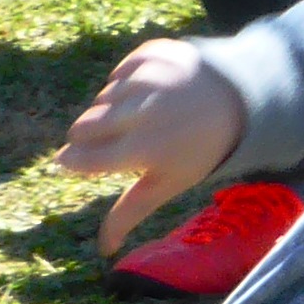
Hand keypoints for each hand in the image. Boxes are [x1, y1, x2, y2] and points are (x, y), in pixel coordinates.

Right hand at [57, 39, 249, 250]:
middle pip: (84, 126)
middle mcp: (143, 111)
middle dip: (87, 136)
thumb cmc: (197, 150)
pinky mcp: (150, 53)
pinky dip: (125, 84)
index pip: (86, 158)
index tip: (68, 162)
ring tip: (139, 119)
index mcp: (145, 149)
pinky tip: (147, 95)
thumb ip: (131, 212)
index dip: (72, 161)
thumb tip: (104, 250)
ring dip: (111, 111)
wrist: (235, 101)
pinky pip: (118, 73)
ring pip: (101, 99)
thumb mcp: (168, 184)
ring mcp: (146, 78)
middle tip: (109, 142)